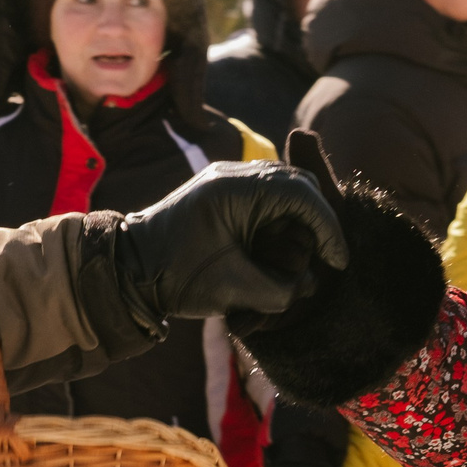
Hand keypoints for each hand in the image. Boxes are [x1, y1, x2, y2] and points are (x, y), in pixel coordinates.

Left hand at [111, 162, 346, 328]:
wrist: (128, 270)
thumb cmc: (175, 277)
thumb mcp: (234, 291)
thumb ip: (282, 290)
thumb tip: (308, 285)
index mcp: (237, 189)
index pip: (304, 196)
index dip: (329, 229)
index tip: (339, 261)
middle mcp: (235, 175)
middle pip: (300, 185)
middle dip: (316, 224)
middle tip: (322, 259)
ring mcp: (227, 180)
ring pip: (286, 190)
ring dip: (297, 224)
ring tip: (291, 260)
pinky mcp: (222, 193)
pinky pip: (266, 199)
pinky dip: (279, 223)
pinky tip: (274, 251)